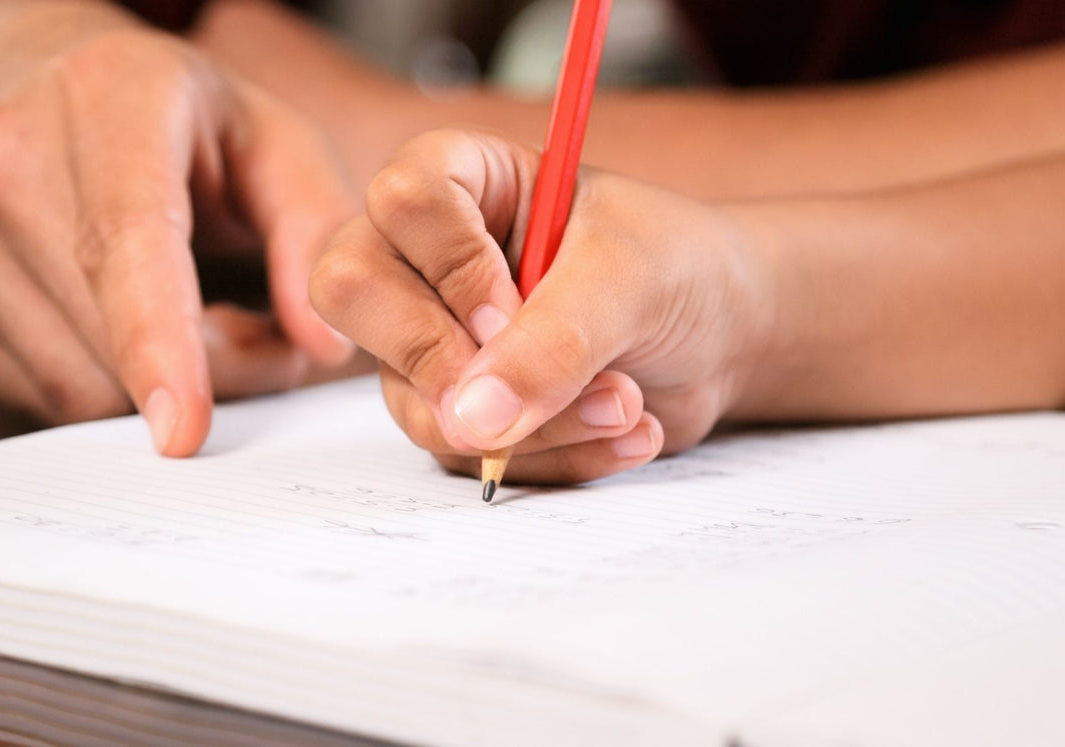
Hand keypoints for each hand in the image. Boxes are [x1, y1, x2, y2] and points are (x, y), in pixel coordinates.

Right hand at [0, 1, 354, 454]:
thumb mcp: (267, 137)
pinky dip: (102, 380)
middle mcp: (1, 157)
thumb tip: (324, 349)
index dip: (157, 342)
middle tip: (262, 335)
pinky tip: (131, 327)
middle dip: (212, 372)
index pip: (123, 241)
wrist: (26, 67)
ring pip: (71, 380)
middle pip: (109, 340)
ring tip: (201, 320)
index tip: (183, 429)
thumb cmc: (165, 107)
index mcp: (104, 101)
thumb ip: (311, 232)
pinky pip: (34, 385)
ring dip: (156, 383)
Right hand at [311, 130, 772, 483]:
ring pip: (415, 398)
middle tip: (526, 388)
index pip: (404, 201)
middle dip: (445, 358)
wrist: (721, 336)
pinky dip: (552, 456)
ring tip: (627, 405)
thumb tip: (470, 422)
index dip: (454, 266)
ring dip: (531, 423)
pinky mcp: (461, 407)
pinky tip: (622, 433)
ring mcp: (435, 337)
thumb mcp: (628, 282)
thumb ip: (552, 342)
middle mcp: (429, 257)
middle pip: (354, 291)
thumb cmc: (677, 268)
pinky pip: (467, 452)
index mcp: (464, 180)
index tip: (519, 308)